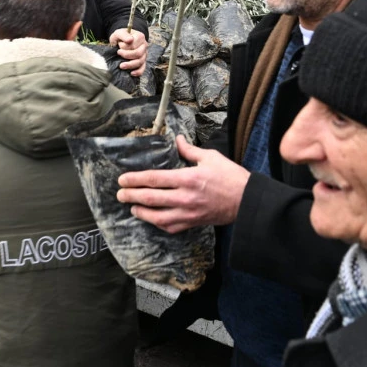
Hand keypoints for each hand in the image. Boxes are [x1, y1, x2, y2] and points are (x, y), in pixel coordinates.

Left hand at [109, 28, 147, 76]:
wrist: (122, 40)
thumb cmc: (121, 37)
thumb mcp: (119, 33)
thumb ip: (124, 35)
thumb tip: (130, 40)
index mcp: (140, 37)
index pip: (134, 45)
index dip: (125, 47)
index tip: (119, 45)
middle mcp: (144, 45)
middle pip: (138, 53)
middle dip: (127, 56)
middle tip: (118, 54)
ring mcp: (144, 54)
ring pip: (140, 61)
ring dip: (130, 65)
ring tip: (121, 66)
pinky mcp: (143, 61)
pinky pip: (143, 68)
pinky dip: (138, 72)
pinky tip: (131, 73)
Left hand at [116, 136, 248, 232]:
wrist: (246, 201)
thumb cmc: (230, 176)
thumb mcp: (210, 157)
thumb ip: (189, 150)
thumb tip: (176, 139)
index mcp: (188, 178)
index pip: (154, 179)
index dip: (135, 180)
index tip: (122, 180)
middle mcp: (185, 198)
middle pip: (151, 199)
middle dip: (132, 196)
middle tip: (120, 194)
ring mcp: (188, 213)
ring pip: (157, 217)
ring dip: (142, 213)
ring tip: (132, 208)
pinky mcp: (193, 223)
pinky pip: (171, 227)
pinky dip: (158, 224)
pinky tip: (151, 219)